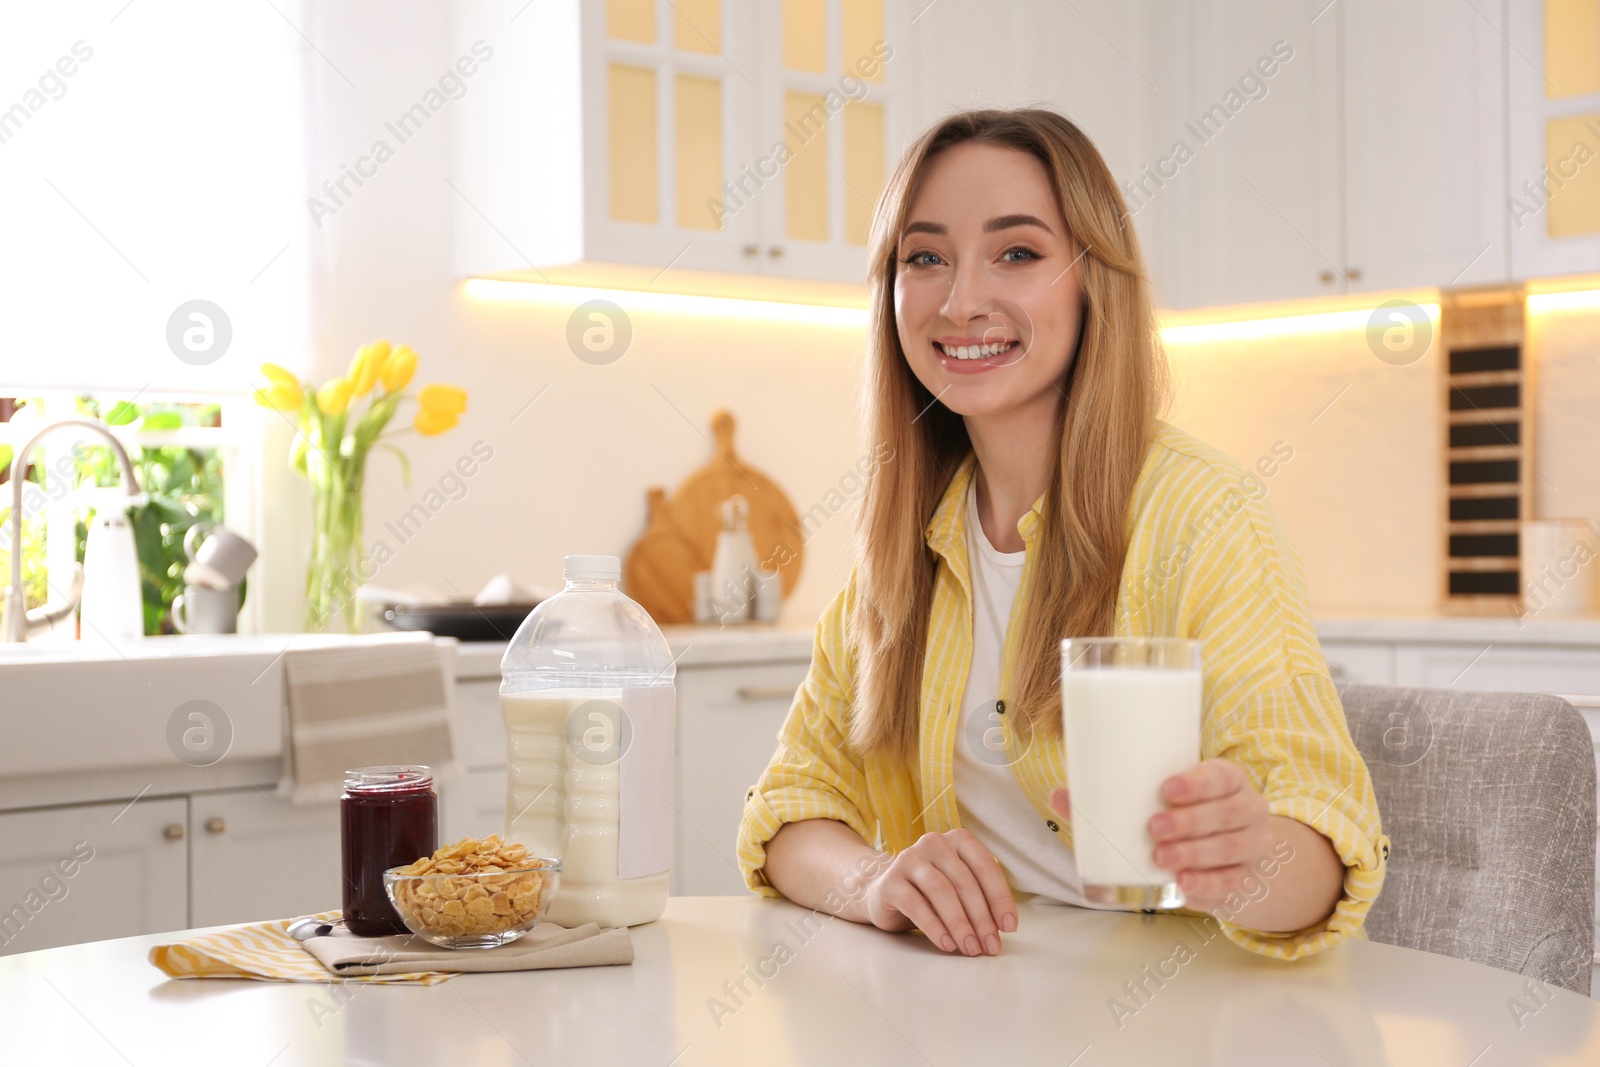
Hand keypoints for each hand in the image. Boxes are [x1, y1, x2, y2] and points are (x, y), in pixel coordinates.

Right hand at [862, 828, 1016, 955]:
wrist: (886, 893)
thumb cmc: (932, 893)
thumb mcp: (959, 888)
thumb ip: (979, 898)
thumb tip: (1000, 929)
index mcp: (958, 840)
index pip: (986, 866)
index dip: (1000, 898)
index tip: (1009, 928)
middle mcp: (934, 843)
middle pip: (964, 882)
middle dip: (981, 918)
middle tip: (990, 946)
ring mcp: (909, 859)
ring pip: (942, 891)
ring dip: (960, 924)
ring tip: (970, 948)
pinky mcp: (891, 881)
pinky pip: (916, 904)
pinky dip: (934, 927)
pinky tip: (946, 944)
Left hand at [1049, 759, 1272, 912]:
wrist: (1233, 858)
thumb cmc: (1185, 818)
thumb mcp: (1162, 803)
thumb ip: (1112, 801)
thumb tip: (1058, 795)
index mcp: (1228, 783)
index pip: (1223, 776)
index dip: (1199, 781)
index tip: (1167, 788)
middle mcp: (1248, 811)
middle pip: (1229, 813)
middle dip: (1191, 821)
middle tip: (1154, 828)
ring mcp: (1252, 848)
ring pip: (1232, 849)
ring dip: (1196, 854)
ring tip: (1162, 858)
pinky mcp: (1246, 881)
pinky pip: (1232, 885)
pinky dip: (1208, 886)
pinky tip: (1185, 886)